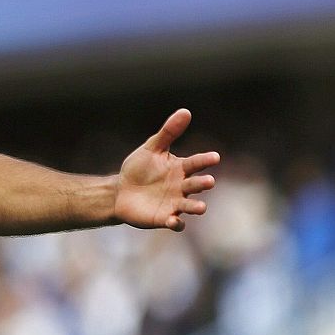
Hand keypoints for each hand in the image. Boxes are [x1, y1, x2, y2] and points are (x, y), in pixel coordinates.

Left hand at [114, 109, 219, 230]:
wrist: (120, 192)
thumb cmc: (138, 169)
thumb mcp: (151, 149)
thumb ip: (168, 132)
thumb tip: (186, 111)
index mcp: (181, 168)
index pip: (196, 163)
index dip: (205, 160)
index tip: (215, 157)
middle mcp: (182, 187)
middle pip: (195, 185)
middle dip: (203, 184)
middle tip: (209, 181)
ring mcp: (175, 203)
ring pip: (190, 206)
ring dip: (196, 207)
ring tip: (202, 208)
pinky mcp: (164, 218)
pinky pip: (174, 222)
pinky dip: (176, 223)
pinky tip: (174, 221)